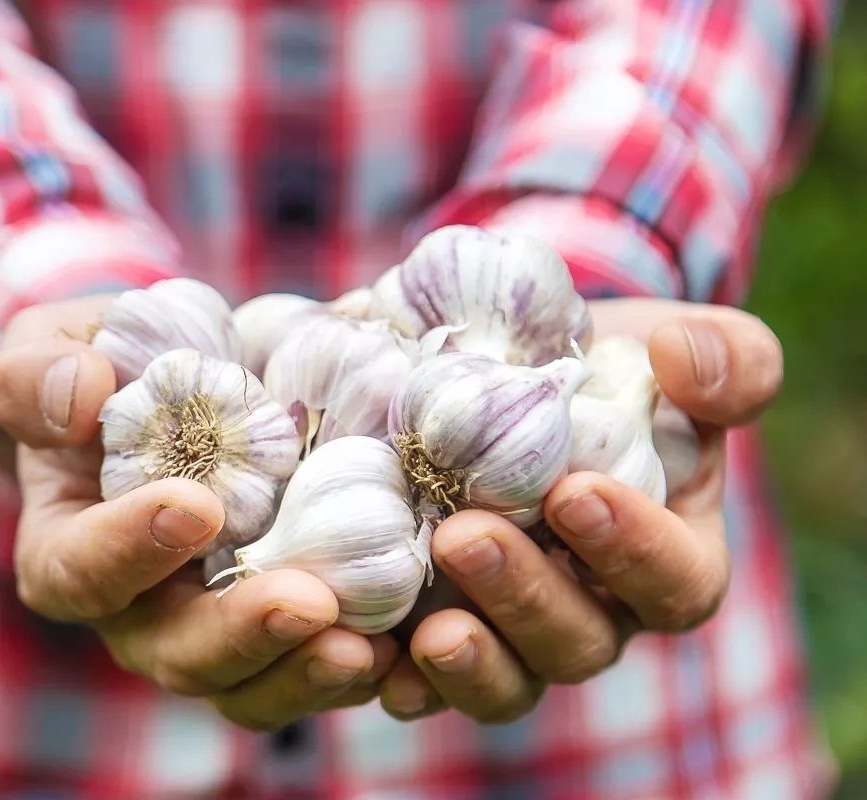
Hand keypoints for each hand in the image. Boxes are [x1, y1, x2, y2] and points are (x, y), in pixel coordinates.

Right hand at [0, 300, 396, 731]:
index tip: (194, 507)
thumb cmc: (109, 365)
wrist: (187, 383)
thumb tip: (76, 398)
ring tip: (368, 649)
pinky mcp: (283, 626)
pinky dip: (359, 668)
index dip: (128, 550)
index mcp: (70, 549)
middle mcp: (139, 609)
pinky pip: (311, 669)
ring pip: (249, 685)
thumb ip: (38, 371)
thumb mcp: (56, 346)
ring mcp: (214, 627)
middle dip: (241, 633)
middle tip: (307, 603)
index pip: (80, 570)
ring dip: (306, 673)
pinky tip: (405, 647)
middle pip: (176, 652)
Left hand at [378, 299, 783, 721]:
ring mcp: (515, 635)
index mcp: (667, 556)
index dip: (634, 551)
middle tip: (466, 536)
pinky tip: (368, 659)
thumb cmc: (610, 368)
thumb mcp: (672, 346)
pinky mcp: (442, 637)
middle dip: (524, 595)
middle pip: (578, 642)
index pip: (676, 581)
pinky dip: (402, 681)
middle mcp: (594, 611)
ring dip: (470, 662)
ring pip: (509, 681)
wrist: (508, 378)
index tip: (574, 492)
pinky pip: (428, 685)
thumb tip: (685, 358)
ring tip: (427, 629)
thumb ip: (722, 356)